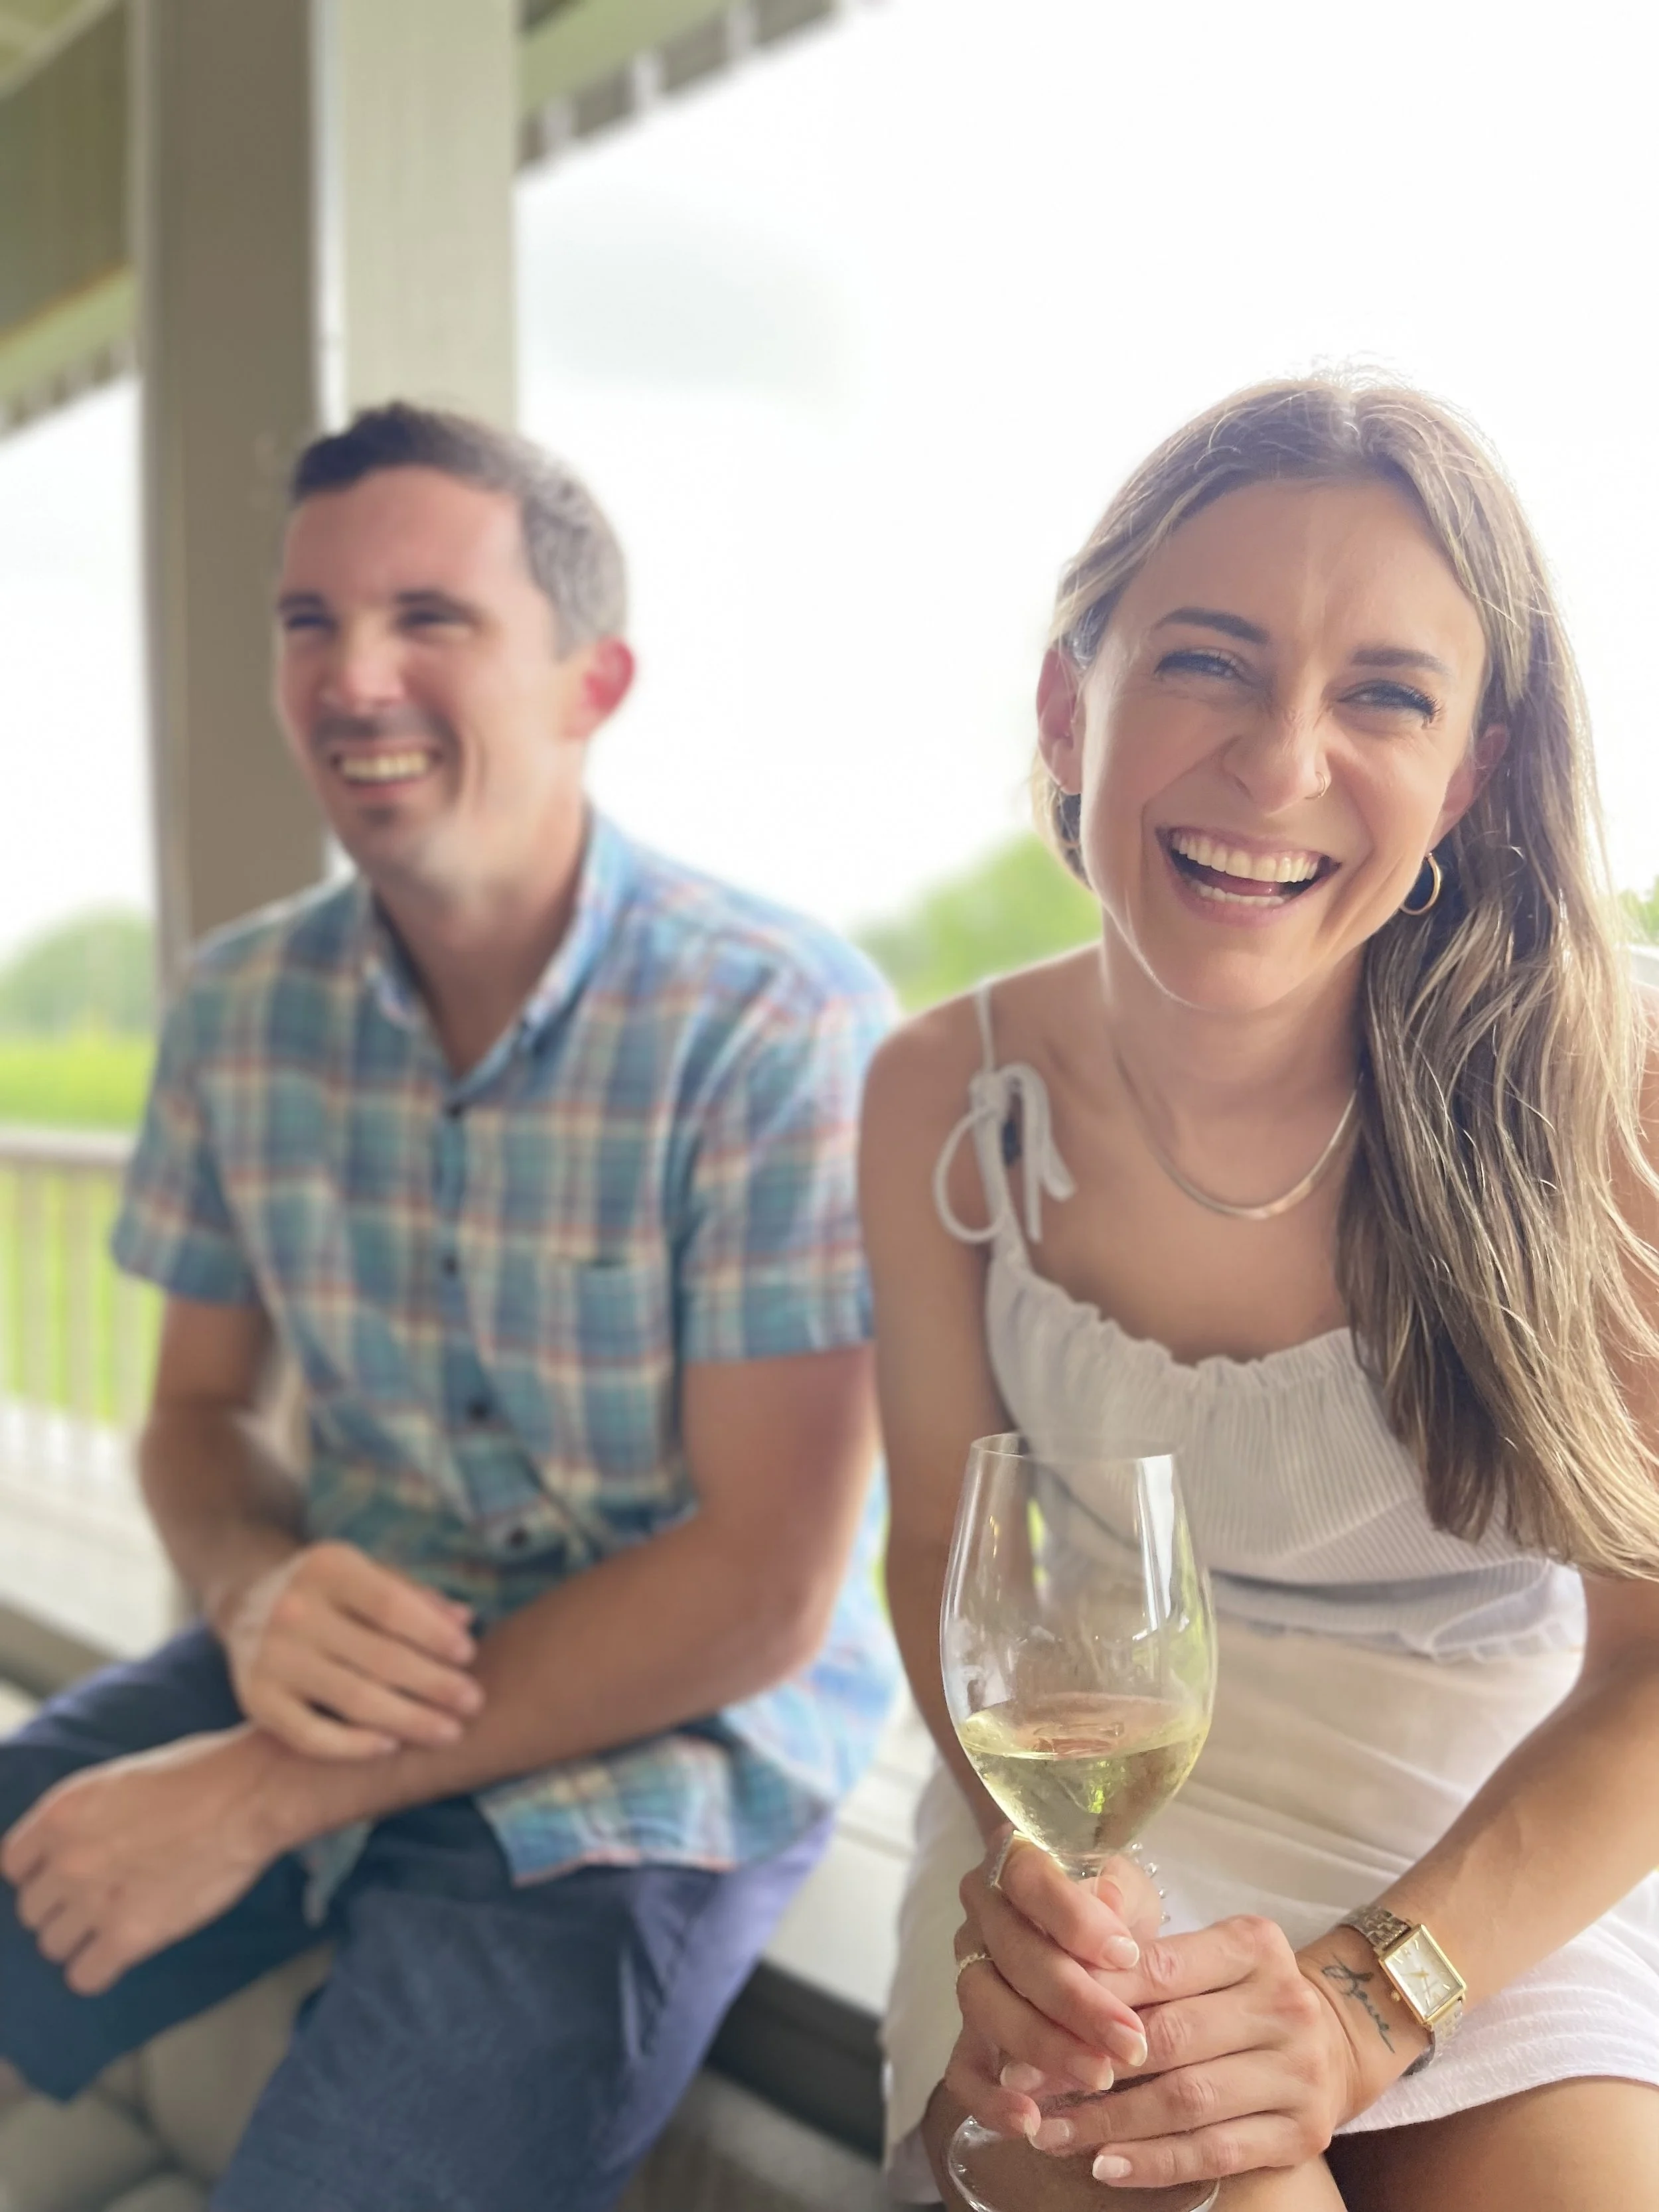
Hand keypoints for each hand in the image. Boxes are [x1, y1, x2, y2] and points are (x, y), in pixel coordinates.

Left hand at [0, 1729, 287, 1994]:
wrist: (251, 1795)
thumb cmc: (200, 1774)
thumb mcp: (123, 1778)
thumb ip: (86, 1816)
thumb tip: (74, 1847)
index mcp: (62, 1812)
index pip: (13, 1865)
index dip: (41, 1873)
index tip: (66, 1876)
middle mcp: (67, 1858)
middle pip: (32, 1911)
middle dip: (63, 1907)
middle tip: (102, 1898)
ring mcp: (94, 1900)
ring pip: (52, 1946)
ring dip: (82, 1938)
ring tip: (118, 1922)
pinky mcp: (128, 1936)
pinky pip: (84, 1976)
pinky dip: (100, 1968)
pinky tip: (126, 1948)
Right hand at [219, 1539, 482, 1758]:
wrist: (249, 1601)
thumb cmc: (334, 1592)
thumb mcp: (370, 1575)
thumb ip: (415, 1596)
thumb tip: (464, 1620)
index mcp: (328, 1568)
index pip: (390, 1605)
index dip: (433, 1634)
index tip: (469, 1655)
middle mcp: (294, 1610)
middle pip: (379, 1657)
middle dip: (435, 1684)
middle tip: (475, 1704)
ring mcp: (272, 1657)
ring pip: (353, 1699)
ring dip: (409, 1720)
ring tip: (450, 1732)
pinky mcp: (256, 1700)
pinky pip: (311, 1735)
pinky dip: (353, 1746)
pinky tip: (391, 1747)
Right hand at [947, 1831, 1164, 2140]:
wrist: (1088, 1933)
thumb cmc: (1112, 1907)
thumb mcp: (1128, 1889)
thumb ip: (1122, 1900)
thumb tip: (1113, 1920)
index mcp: (1016, 1861)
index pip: (1030, 1881)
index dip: (1074, 1920)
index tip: (1127, 1955)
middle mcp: (981, 1913)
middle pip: (1014, 1955)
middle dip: (1075, 2003)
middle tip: (1130, 2041)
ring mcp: (970, 1972)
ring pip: (986, 2007)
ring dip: (1044, 2047)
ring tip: (1098, 2076)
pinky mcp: (967, 2032)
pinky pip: (961, 2069)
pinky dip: (989, 2099)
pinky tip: (1029, 2122)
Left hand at [994, 1916, 1361, 2188]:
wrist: (1332, 2041)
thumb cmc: (1238, 1993)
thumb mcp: (1203, 1955)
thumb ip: (1138, 1953)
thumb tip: (1059, 1958)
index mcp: (1254, 1945)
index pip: (1157, 1968)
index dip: (1090, 1997)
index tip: (1029, 2022)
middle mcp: (1285, 2004)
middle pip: (1169, 2039)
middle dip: (1087, 2065)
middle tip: (1024, 2087)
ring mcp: (1299, 2071)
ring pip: (1187, 2101)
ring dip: (1110, 2123)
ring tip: (1050, 2132)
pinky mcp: (1303, 2132)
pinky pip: (1215, 2152)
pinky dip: (1155, 2163)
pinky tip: (1105, 2166)